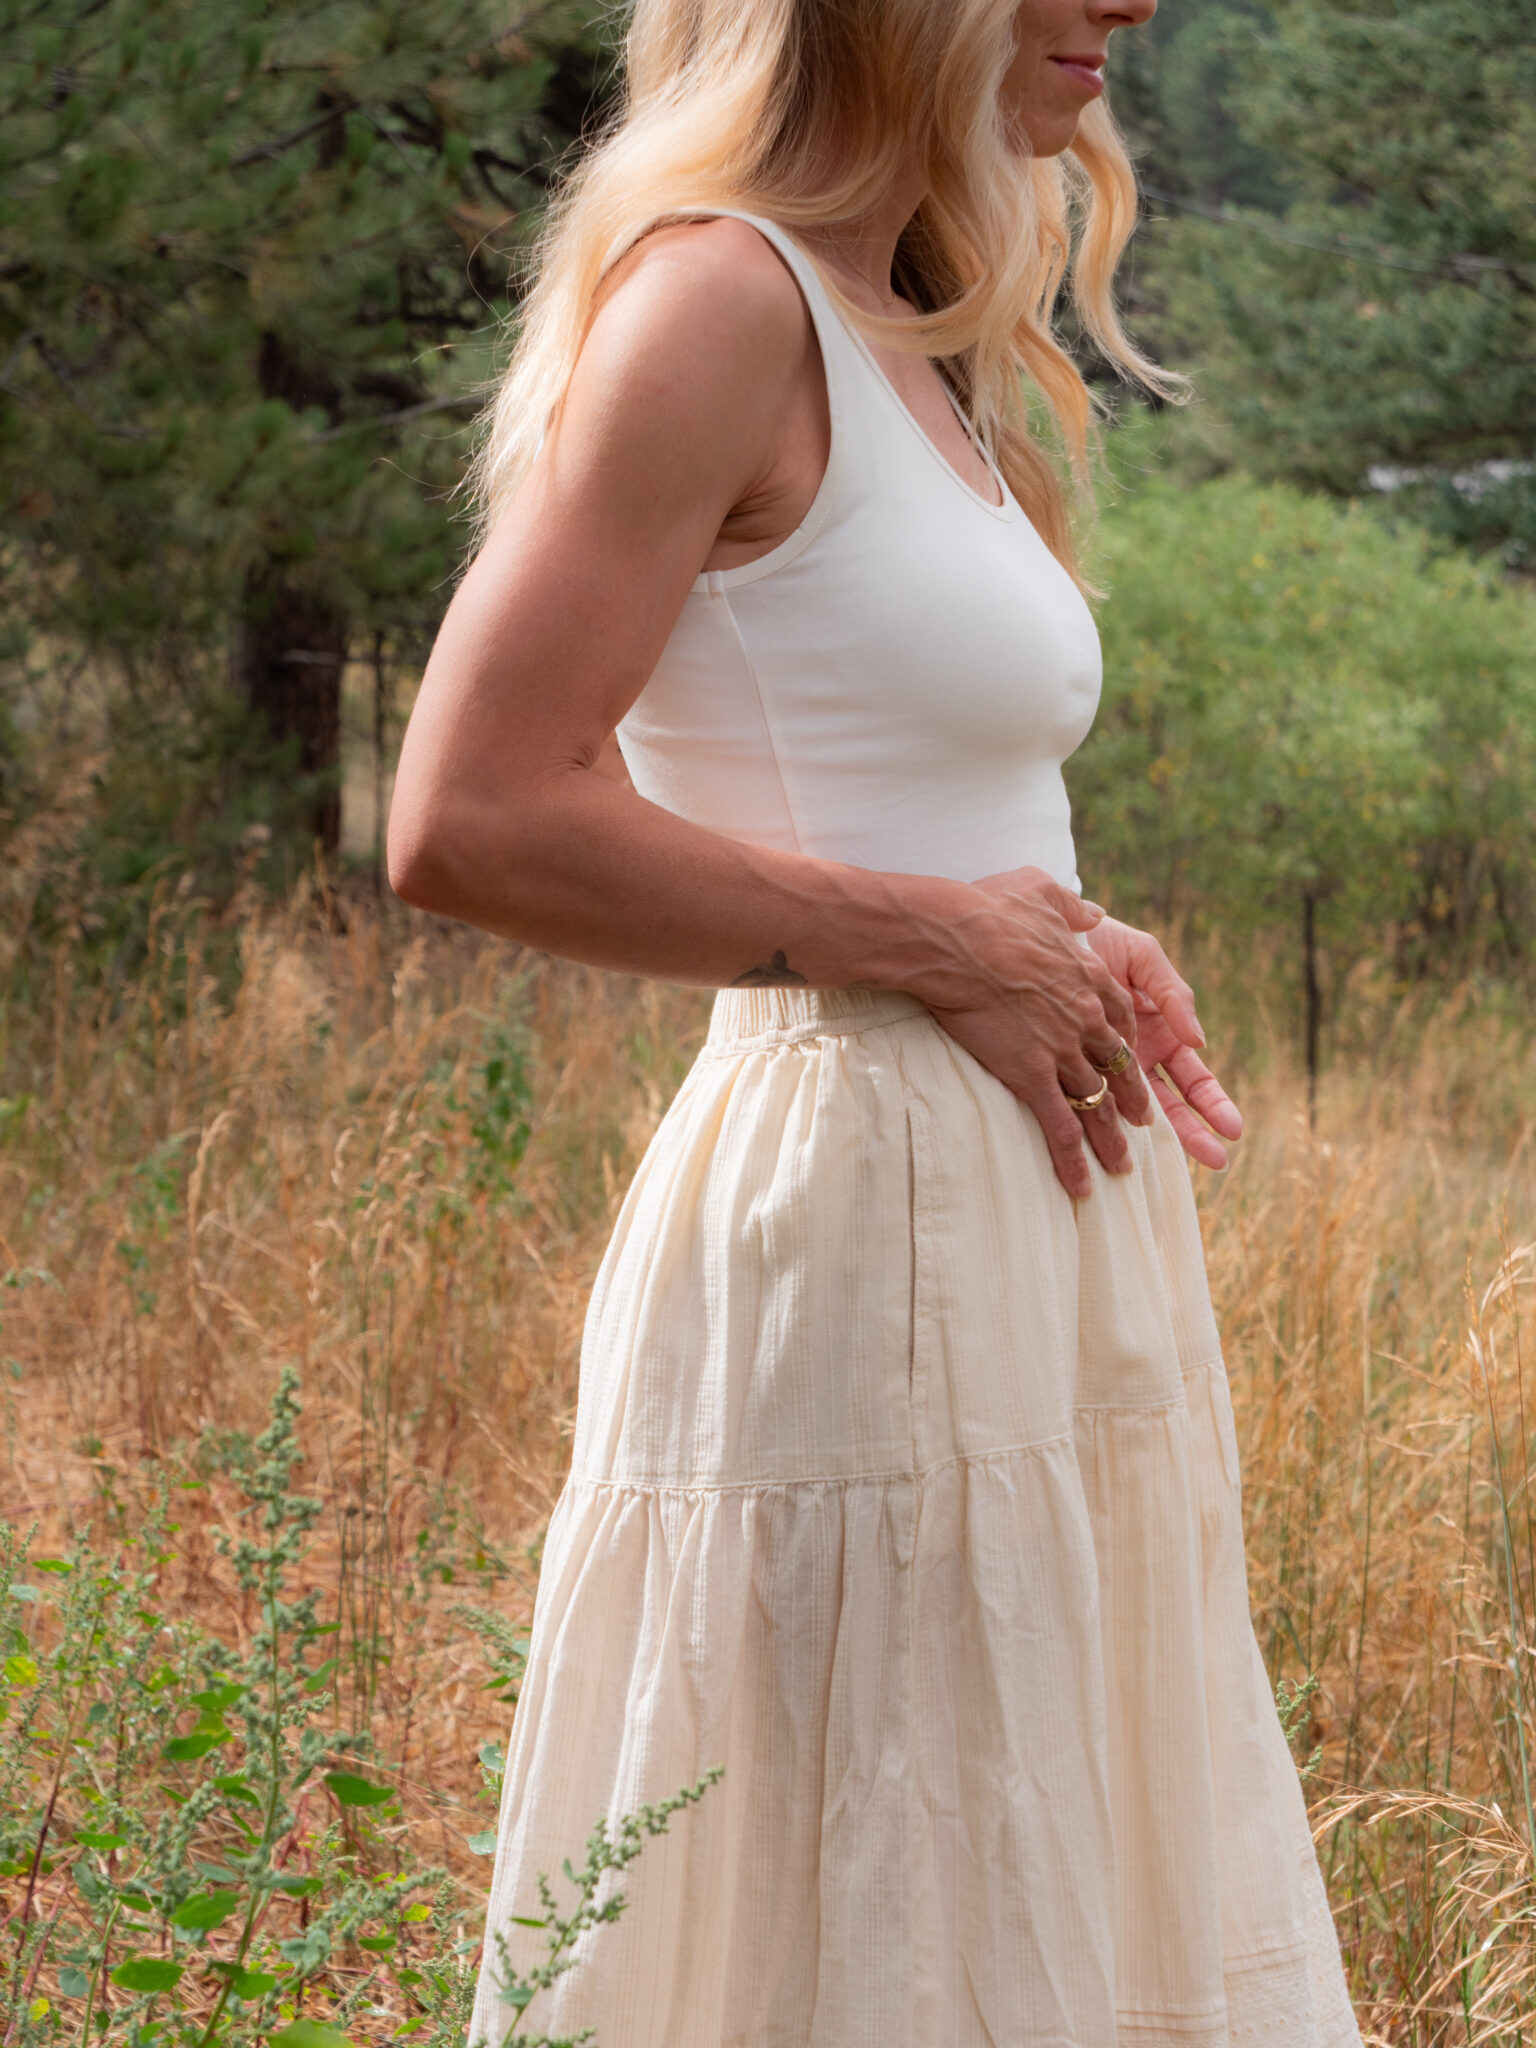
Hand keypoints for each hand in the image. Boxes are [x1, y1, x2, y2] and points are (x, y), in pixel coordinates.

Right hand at [913, 866, 1155, 1199]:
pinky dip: (1073, 1160)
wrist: (954, 938)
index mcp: (1090, 978)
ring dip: (1111, 1141)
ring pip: (1098, 1106)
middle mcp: (1086, 1018)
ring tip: (1122, 1169)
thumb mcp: (1040, 890)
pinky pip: (1061, 1127)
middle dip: (1134, 1102)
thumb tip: (1090, 909)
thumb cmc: (987, 909)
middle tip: (1145, 1128)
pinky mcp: (1032, 1074)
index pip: (1120, 1020)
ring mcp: (1063, 1050)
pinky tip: (1082, 1187)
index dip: (1126, 1046)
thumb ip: (1071, 906)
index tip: (1130, 1063)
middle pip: (1120, 1069)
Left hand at [1083, 916, 1242, 1168]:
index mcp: (1161, 1032)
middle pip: (1173, 1104)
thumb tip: (1199, 1040)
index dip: (1213, 1103)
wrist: (1044, 932)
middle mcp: (1137, 1057)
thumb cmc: (1099, 941)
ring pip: (1138, 1111)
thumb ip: (1173, 994)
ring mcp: (1105, 1066)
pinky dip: (1108, 1124)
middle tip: (1219, 1161)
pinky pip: (1091, 1100)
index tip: (1232, 1128)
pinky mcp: (1072, 1066)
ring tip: (1179, 1164)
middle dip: (1197, 1132)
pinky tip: (1125, 1149)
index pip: (1195, 1077)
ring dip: (1162, 1138)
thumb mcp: (1142, 957)